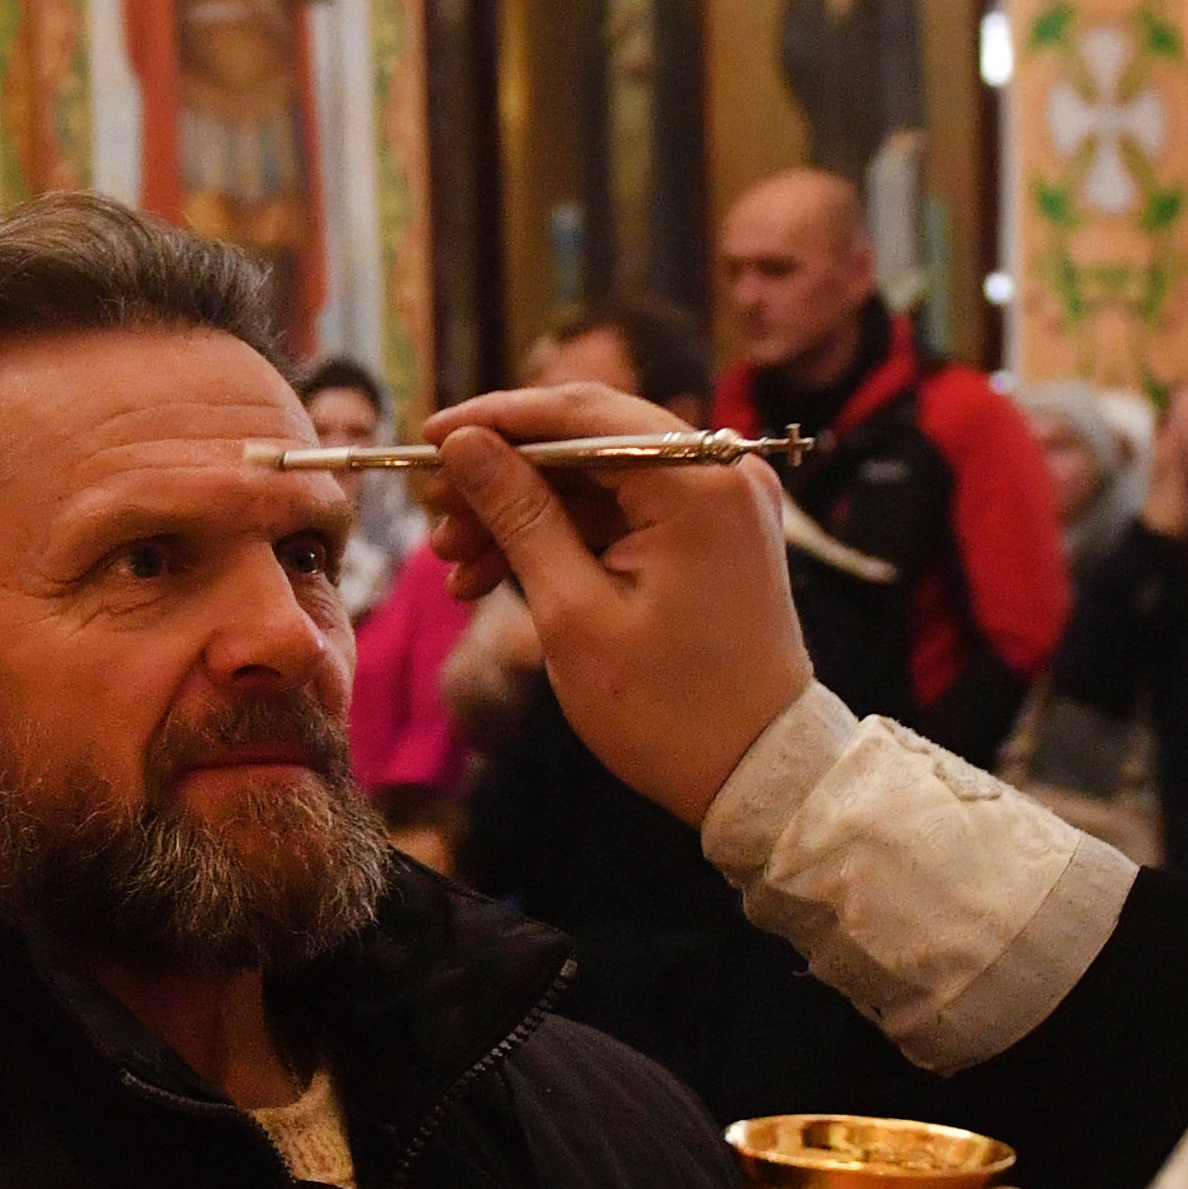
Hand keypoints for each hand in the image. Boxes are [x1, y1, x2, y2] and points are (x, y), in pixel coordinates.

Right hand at [419, 381, 811, 827]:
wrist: (758, 774)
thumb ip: (517, 514)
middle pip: (588, 440)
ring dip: (524, 513)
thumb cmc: (667, 709)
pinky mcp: (713, 534)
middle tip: (433, 510)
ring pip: (598, 480)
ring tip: (454, 563)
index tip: (428, 436)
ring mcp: (722, 503)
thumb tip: (463, 444)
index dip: (495, 420)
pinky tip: (496, 574)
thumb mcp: (572, 611)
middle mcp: (721, 474)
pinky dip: (564, 537)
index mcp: (698, 484)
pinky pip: (624, 513)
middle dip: (503, 474)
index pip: (580, 414)